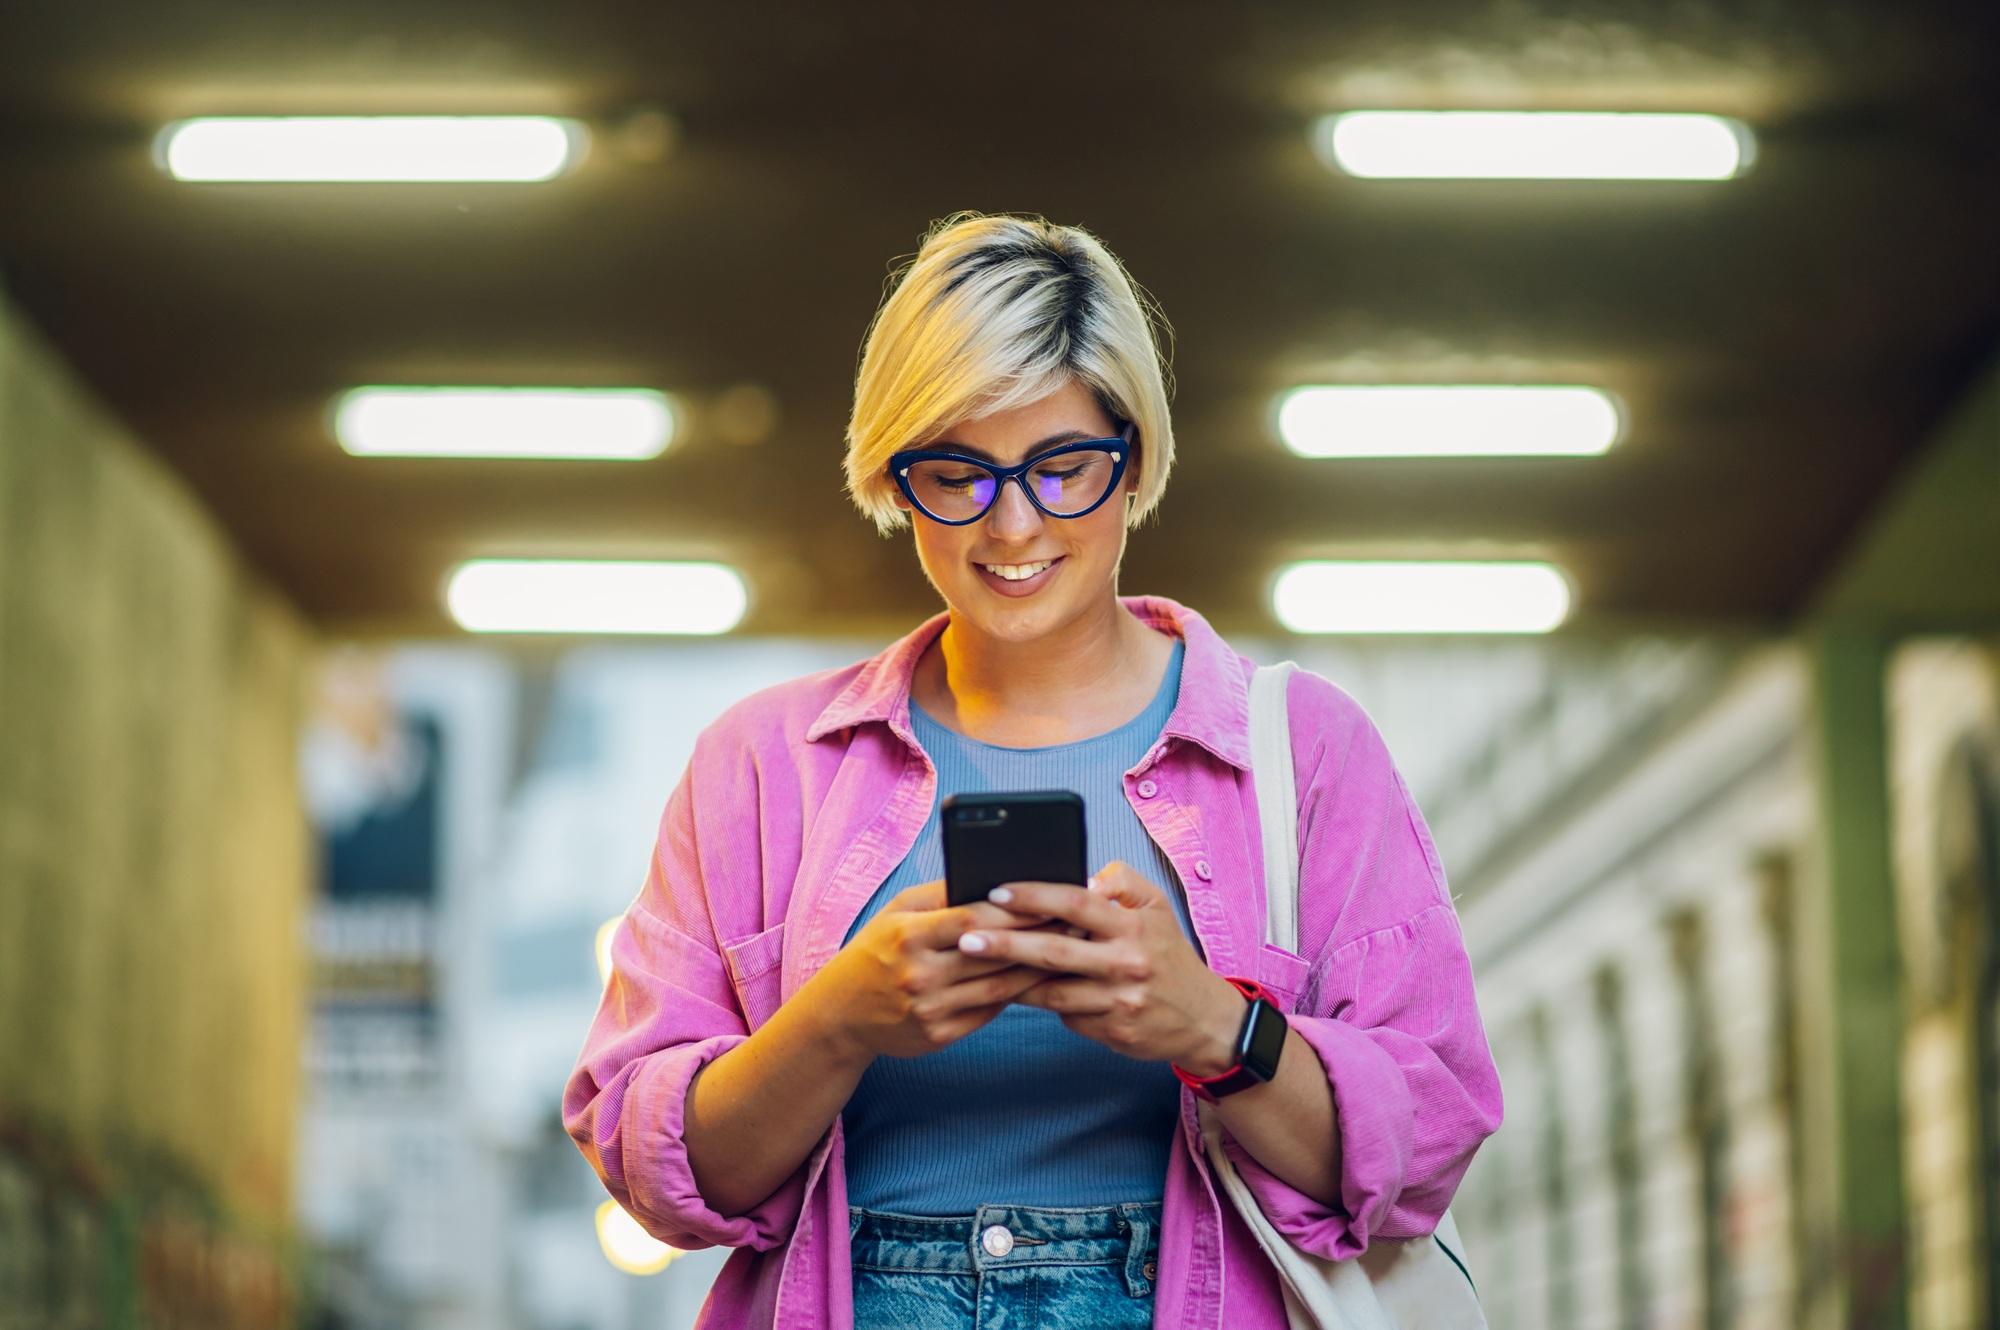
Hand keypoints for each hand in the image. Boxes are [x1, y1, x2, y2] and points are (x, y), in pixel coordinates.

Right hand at [815, 878, 1070, 1061]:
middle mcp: (919, 974)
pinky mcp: (940, 1035)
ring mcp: (930, 1009)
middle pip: (993, 954)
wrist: (839, 1014)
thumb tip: (996, 875)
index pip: (973, 919)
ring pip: (999, 986)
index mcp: (908, 935)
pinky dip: (1017, 993)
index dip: (1016, 909)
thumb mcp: (897, 912)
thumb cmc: (876, 950)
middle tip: (1077, 922)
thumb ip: (942, 894)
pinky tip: (1041, 978)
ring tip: (1069, 949)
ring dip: (1038, 968)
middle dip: (1039, 936)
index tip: (1053, 898)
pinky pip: (989, 1010)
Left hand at [957, 860, 1246, 1070]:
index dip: (1034, 895)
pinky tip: (1026, 994)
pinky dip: (1047, 1005)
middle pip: (1055, 950)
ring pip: (1052, 992)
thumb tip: (1083, 878)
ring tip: (979, 969)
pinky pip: (1067, 1016)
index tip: (996, 892)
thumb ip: (1121, 882)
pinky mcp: (1113, 1031)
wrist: (1206, 1019)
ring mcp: (1119, 1001)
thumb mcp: (1157, 908)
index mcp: (1133, 926)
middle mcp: (1127, 963)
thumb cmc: (1170, 956)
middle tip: (965, 939)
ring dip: (1013, 981)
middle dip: (1005, 944)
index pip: (1076, 902)